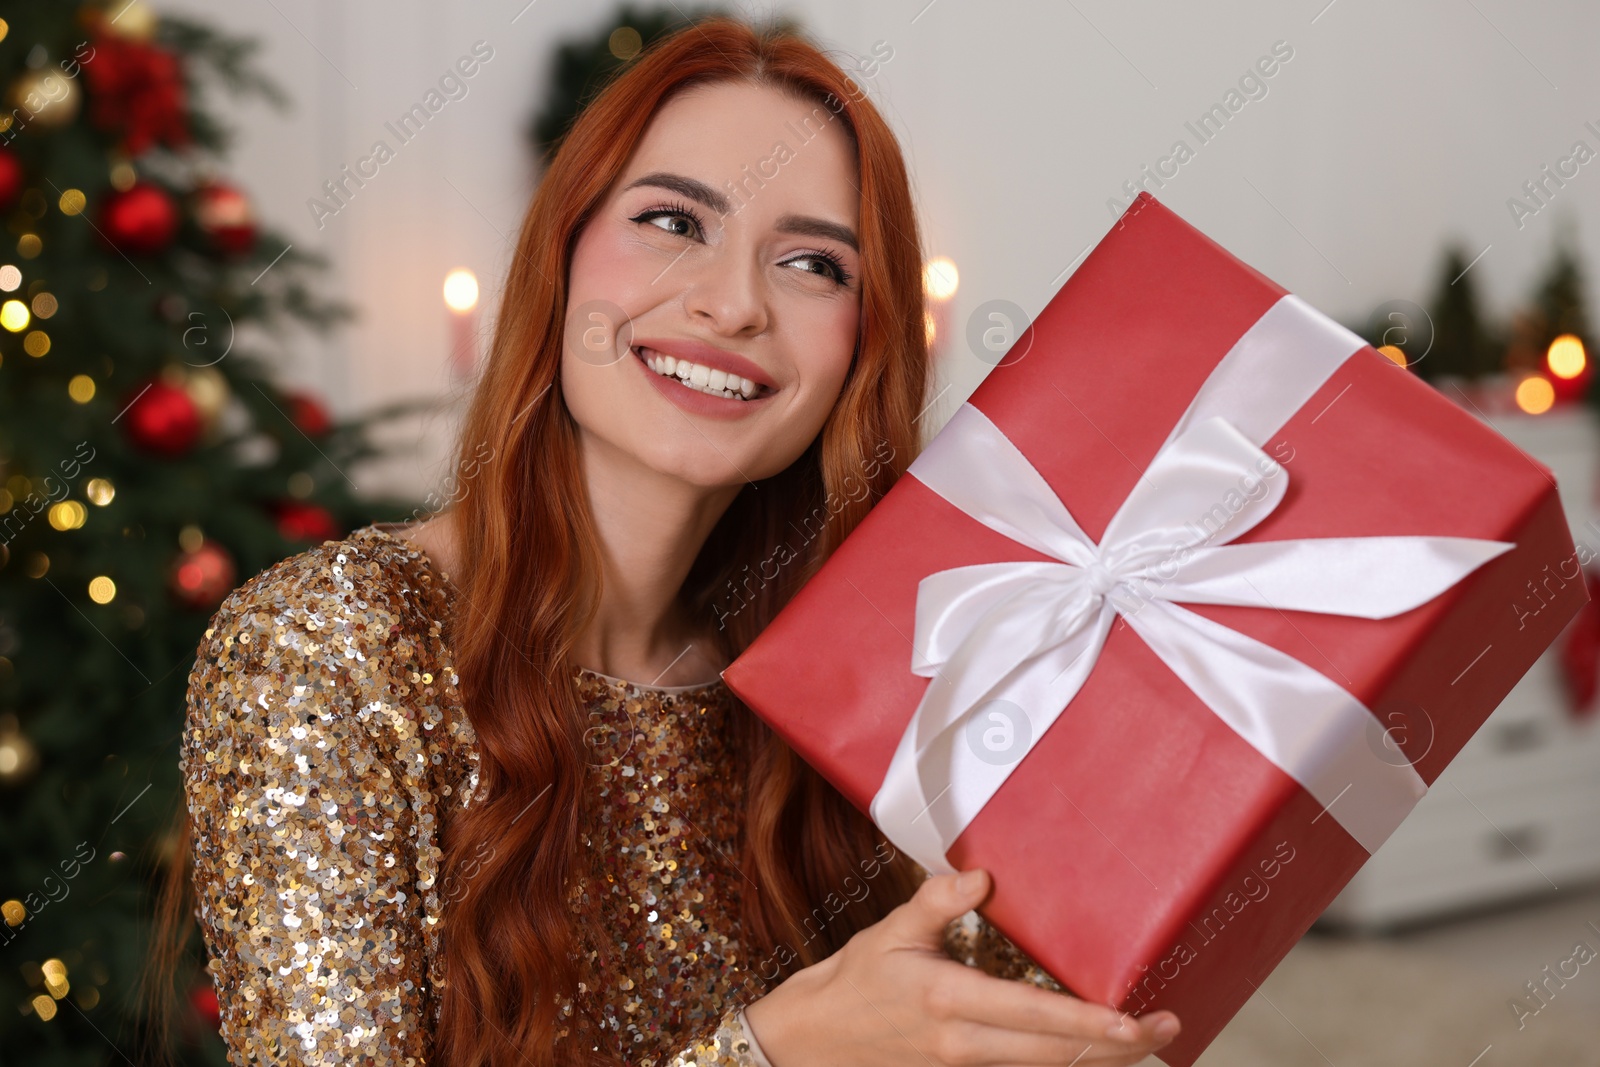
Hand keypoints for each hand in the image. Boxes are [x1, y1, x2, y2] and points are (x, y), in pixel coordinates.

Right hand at [742, 868, 1179, 1065]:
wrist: (810, 1041)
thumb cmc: (852, 982)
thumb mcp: (889, 932)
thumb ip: (938, 901)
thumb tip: (985, 876)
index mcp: (947, 1001)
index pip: (1034, 1018)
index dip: (1090, 1023)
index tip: (1136, 1018)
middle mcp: (961, 1045)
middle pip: (1055, 1058)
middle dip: (1118, 1047)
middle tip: (1168, 1026)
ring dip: (1098, 1060)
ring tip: (1146, 1040)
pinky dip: (1063, 1062)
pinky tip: (1091, 1049)